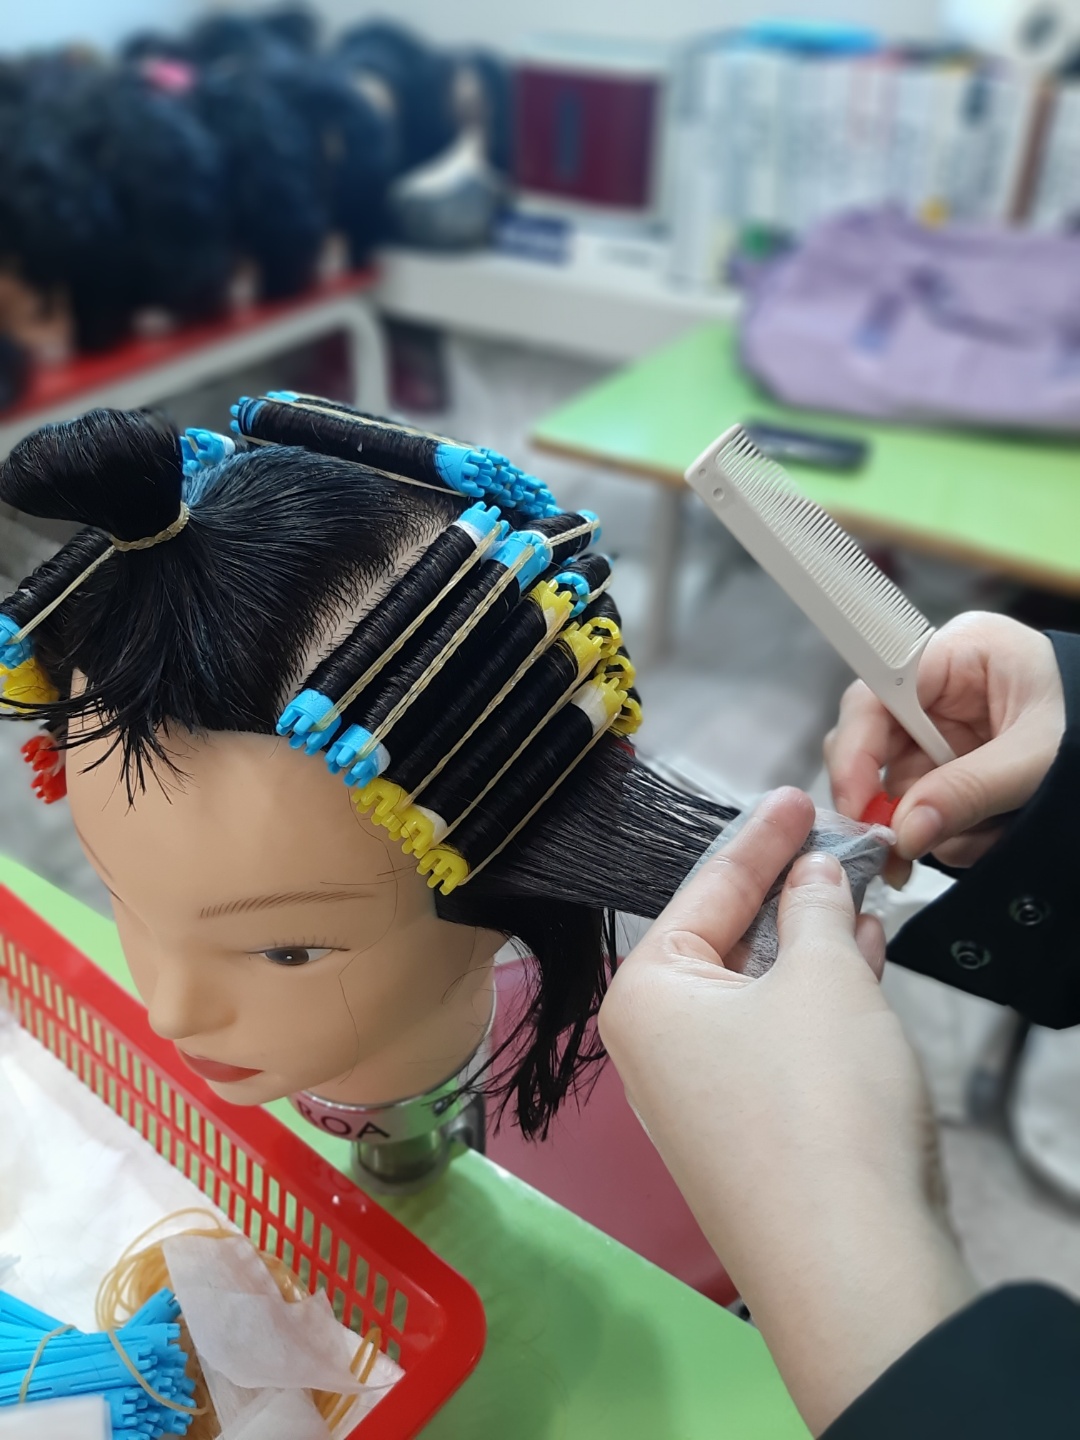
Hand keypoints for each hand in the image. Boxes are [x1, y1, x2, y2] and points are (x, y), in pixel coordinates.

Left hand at [599, 789, 973, 1435]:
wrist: (851, 1264)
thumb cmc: (816, 1099)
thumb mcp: (822, 977)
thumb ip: (815, 909)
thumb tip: (813, 874)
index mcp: (644, 995)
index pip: (703, 889)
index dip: (759, 838)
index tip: (796, 798)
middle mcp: (655, 1045)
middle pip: (726, 940)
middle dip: (787, 892)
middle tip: (836, 842)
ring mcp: (700, 1098)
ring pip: (758, 991)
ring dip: (811, 942)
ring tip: (857, 892)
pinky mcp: (749, 1136)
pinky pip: (777, 1039)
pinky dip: (818, 998)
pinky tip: (860, 961)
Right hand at [826, 613, 1064, 884]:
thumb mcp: (1038, 759)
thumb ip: (968, 791)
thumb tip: (904, 833)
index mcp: (957, 655)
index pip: (874, 696)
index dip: (855, 750)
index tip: (857, 807)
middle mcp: (938, 689)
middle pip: (876, 747)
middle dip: (893, 803)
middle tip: (900, 852)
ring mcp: (943, 730)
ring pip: (900, 787)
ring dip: (930, 825)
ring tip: (981, 840)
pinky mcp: (954, 766)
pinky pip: (926, 805)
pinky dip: (950, 832)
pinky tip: (985, 837)